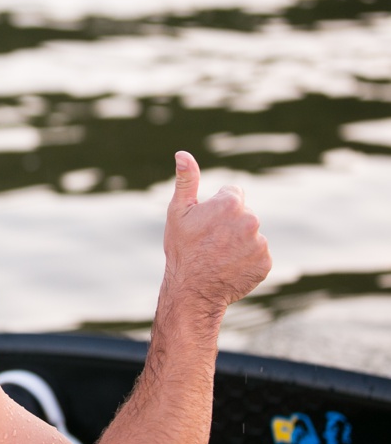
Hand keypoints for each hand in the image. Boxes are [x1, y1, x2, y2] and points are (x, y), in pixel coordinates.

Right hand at [162, 151, 270, 316]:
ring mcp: (259, 243)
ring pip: (251, 235)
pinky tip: (229, 267)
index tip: (206, 222)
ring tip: (218, 256)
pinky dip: (246, 260)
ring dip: (239, 242)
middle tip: (210, 242)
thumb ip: (186, 180)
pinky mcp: (265, 263)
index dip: (217, 207)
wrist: (191, 289)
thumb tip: (183, 154)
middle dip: (230, 224)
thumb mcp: (178, 212)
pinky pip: (258, 255)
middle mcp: (250, 220)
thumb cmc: (181, 249)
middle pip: (244, 214)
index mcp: (230, 204)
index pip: (234, 194)